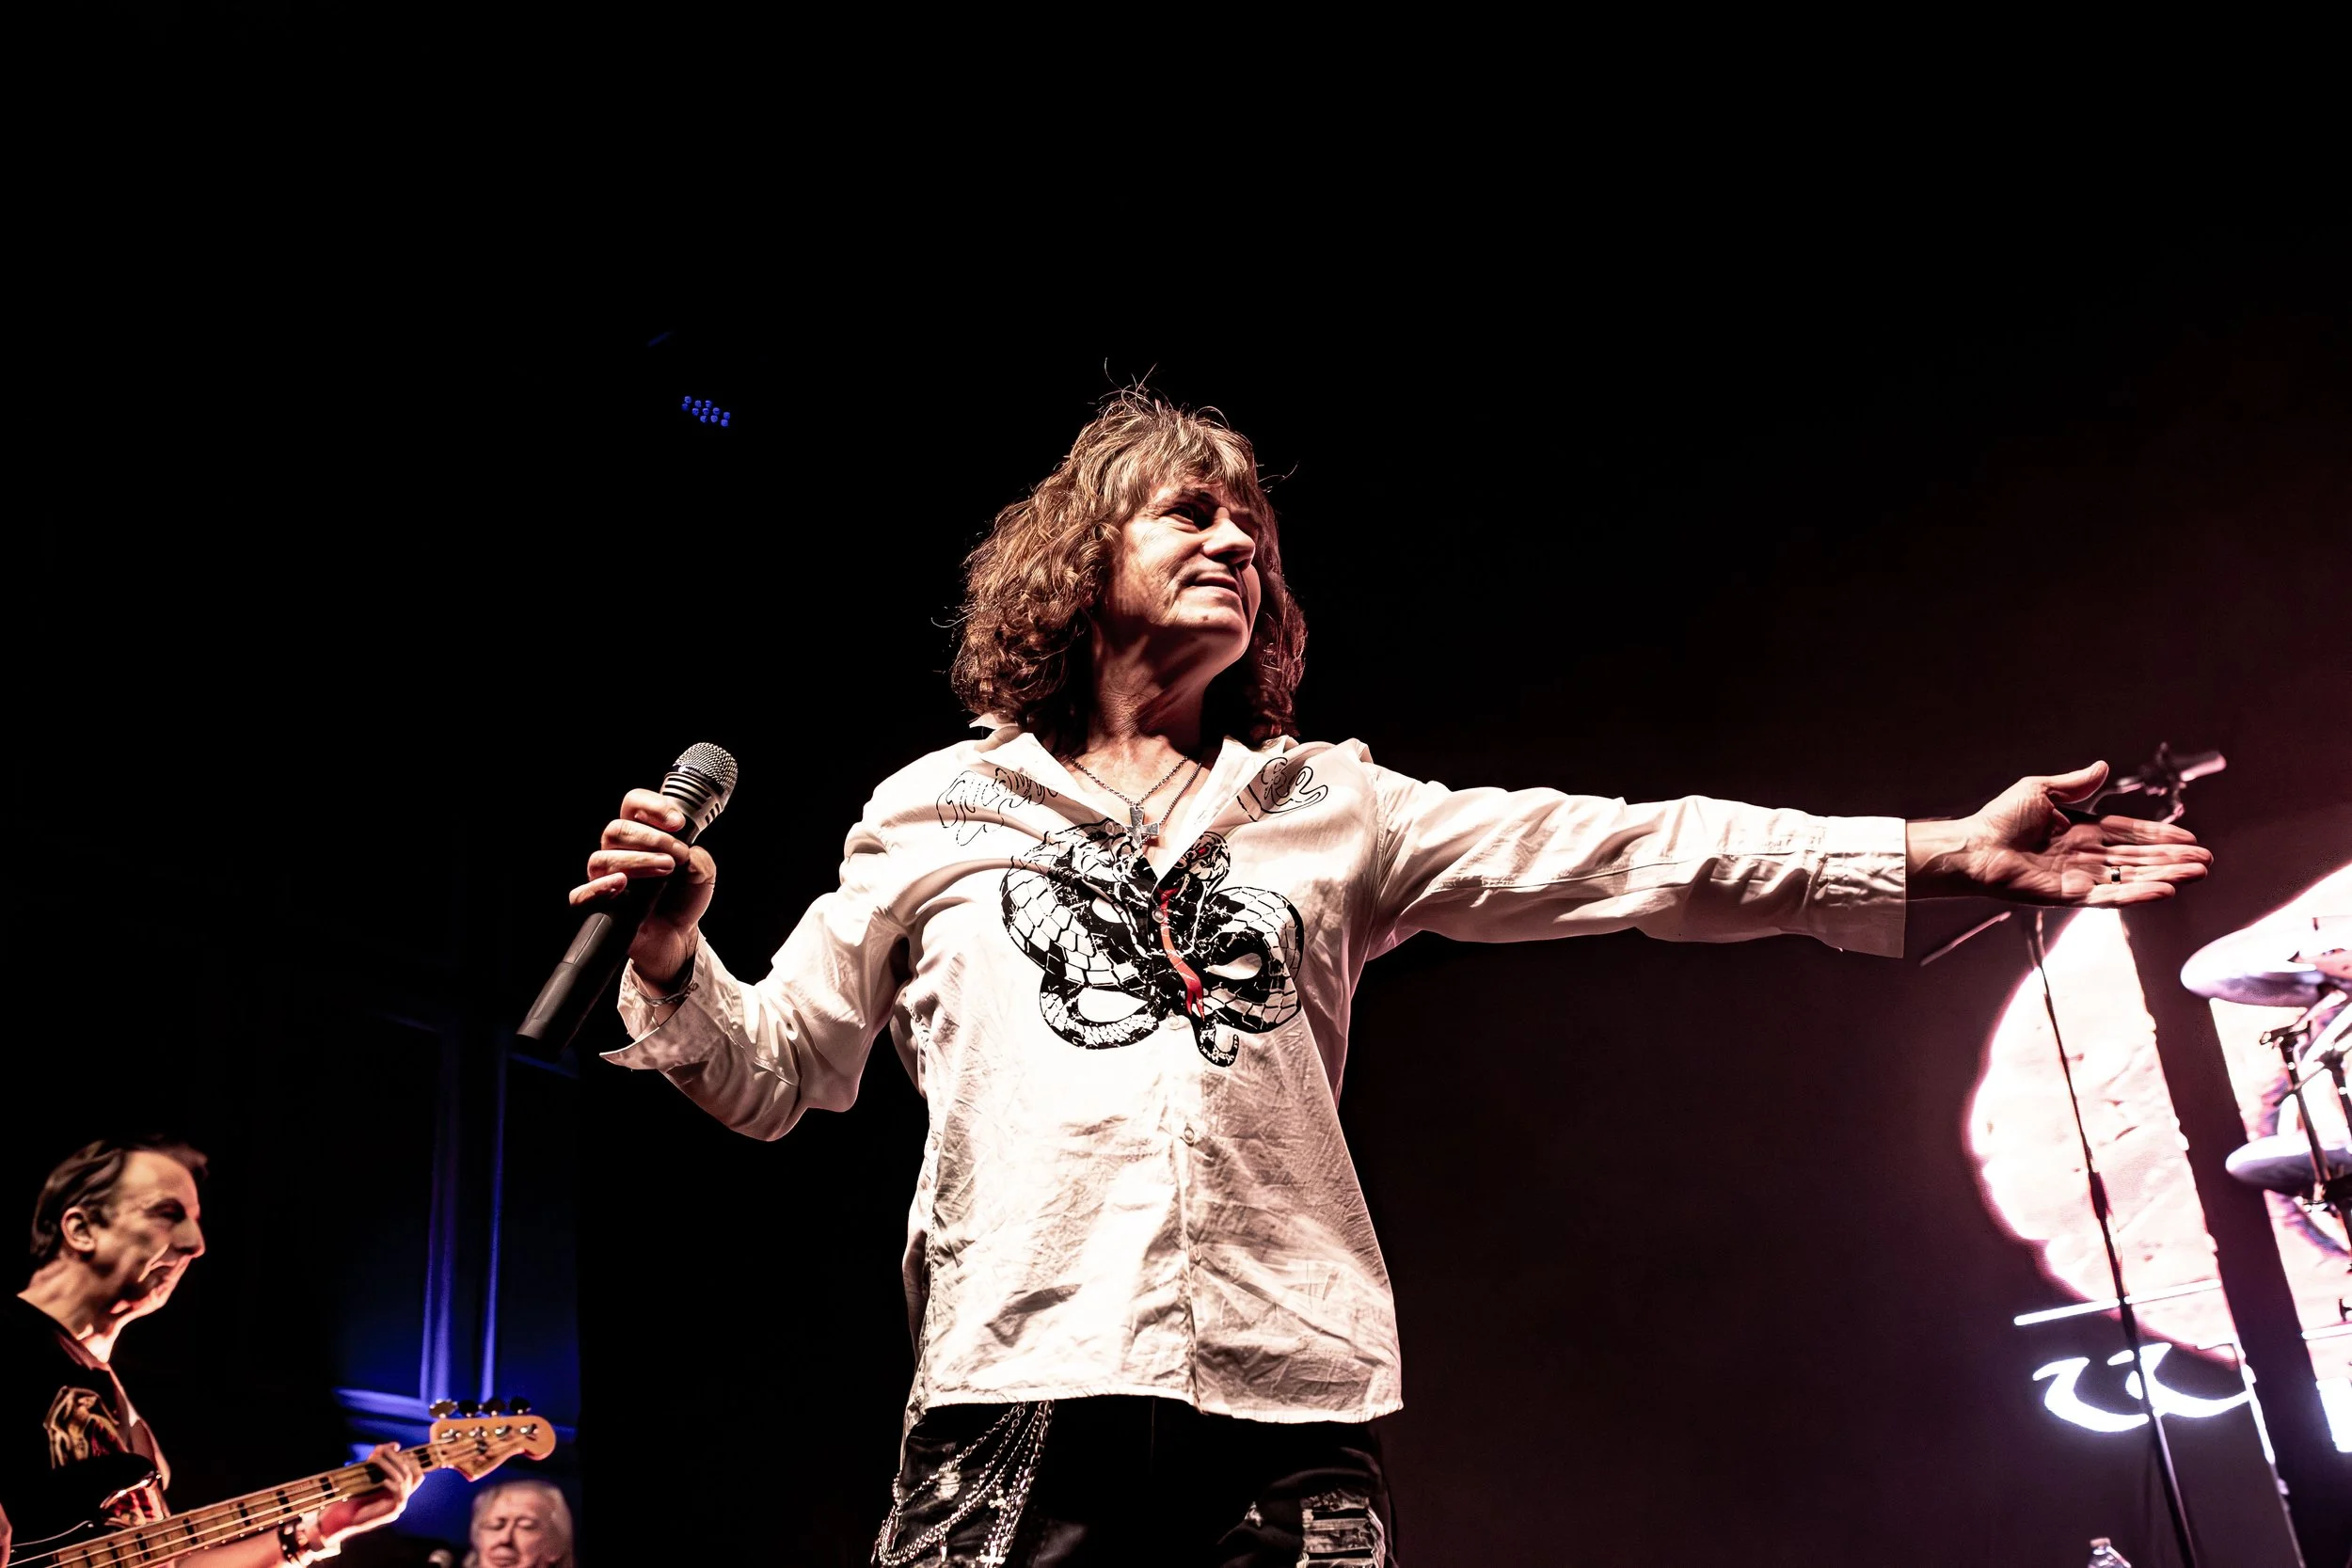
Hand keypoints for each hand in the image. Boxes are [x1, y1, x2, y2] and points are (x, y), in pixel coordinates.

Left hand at [317, 1441, 422, 1544]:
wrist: (342, 1520)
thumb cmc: (354, 1498)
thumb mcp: (369, 1476)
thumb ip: (381, 1461)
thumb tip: (396, 1445)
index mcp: (399, 1490)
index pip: (416, 1473)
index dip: (409, 1458)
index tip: (396, 1448)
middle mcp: (402, 1497)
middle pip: (410, 1473)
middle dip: (396, 1459)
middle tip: (383, 1450)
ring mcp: (399, 1505)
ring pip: (404, 1480)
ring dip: (389, 1467)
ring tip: (375, 1460)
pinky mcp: (393, 1512)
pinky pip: (399, 1494)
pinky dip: (390, 1484)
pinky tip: (381, 1479)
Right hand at [569, 787, 718, 988]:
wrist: (680, 935)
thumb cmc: (684, 898)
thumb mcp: (703, 872)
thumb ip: (698, 856)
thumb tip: (684, 853)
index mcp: (641, 835)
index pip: (633, 803)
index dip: (652, 806)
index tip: (678, 823)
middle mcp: (618, 852)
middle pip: (616, 829)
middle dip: (651, 839)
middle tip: (676, 856)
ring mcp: (605, 878)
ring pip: (602, 858)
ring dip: (639, 860)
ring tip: (666, 870)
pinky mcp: (598, 906)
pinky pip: (580, 894)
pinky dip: (599, 887)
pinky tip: (622, 884)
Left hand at [1905, 761, 2212, 904]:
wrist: (1973, 845)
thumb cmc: (1998, 818)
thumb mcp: (2040, 791)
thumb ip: (2075, 784)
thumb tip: (2102, 766)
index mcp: (2082, 831)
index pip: (2130, 834)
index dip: (2160, 836)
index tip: (2190, 839)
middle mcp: (2085, 856)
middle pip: (2139, 859)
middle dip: (2172, 860)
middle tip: (2206, 862)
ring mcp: (2080, 877)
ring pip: (2131, 878)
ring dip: (2164, 876)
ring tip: (2196, 875)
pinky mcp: (2070, 895)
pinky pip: (2109, 896)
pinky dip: (2136, 895)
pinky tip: (2163, 891)